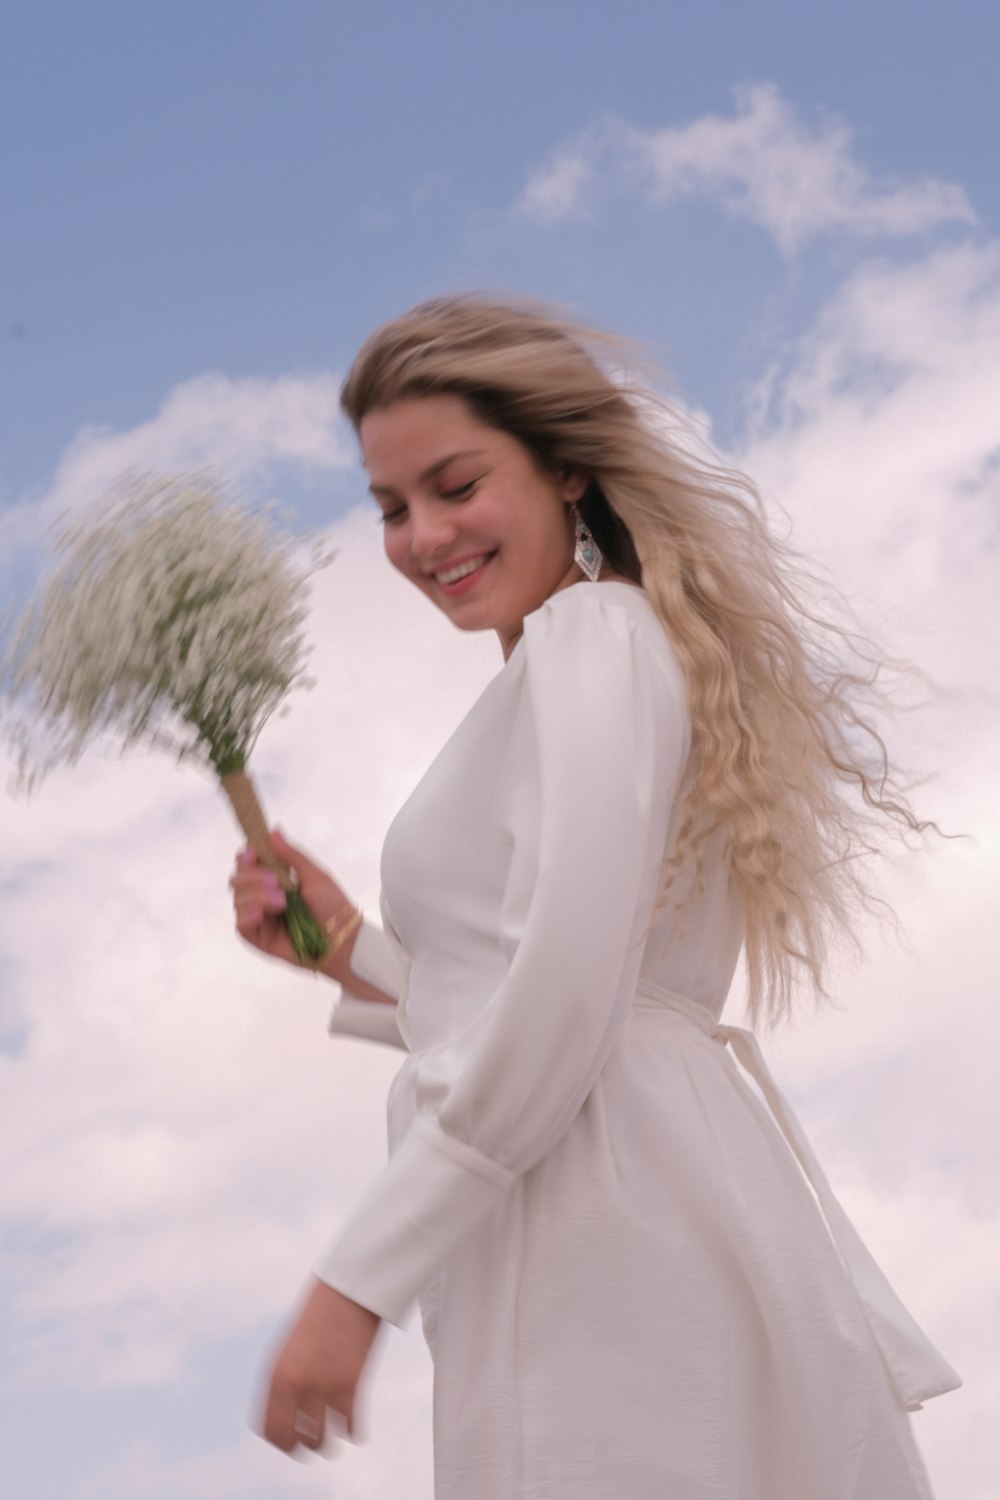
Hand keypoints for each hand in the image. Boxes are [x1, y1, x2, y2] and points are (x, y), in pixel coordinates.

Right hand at [229, 830, 353, 970]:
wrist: (340, 937)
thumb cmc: (330, 904)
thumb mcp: (314, 874)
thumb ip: (291, 855)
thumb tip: (273, 831)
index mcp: (274, 879)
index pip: (248, 864)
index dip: (246, 857)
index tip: (252, 852)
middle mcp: (261, 897)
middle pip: (237, 880)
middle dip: (252, 877)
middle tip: (276, 882)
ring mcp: (258, 918)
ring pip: (237, 899)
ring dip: (256, 896)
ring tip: (282, 902)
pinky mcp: (257, 938)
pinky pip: (240, 924)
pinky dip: (248, 914)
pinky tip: (261, 913)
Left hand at [260, 1280, 381, 1455]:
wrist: (349, 1287)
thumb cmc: (321, 1313)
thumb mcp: (291, 1346)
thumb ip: (285, 1377)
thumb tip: (287, 1411)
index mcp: (275, 1374)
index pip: (268, 1428)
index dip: (280, 1440)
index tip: (291, 1441)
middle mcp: (294, 1384)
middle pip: (291, 1440)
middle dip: (302, 1446)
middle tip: (314, 1442)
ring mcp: (322, 1386)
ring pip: (319, 1440)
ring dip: (327, 1443)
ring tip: (334, 1439)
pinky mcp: (350, 1384)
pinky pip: (350, 1427)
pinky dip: (353, 1431)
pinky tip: (354, 1428)